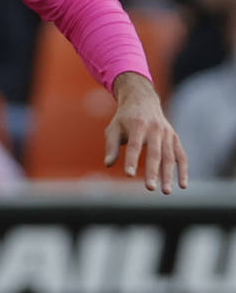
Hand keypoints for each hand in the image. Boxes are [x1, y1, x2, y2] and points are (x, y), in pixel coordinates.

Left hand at [104, 72, 187, 192]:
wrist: (143, 100)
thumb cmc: (124, 119)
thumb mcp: (113, 128)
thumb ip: (111, 146)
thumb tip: (108, 164)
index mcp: (138, 125)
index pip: (135, 145)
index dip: (132, 160)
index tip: (129, 174)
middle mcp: (155, 129)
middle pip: (155, 153)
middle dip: (152, 171)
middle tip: (149, 188)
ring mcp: (167, 134)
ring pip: (169, 157)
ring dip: (168, 175)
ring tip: (166, 192)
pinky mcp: (174, 138)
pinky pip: (181, 156)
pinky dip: (183, 170)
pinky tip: (183, 185)